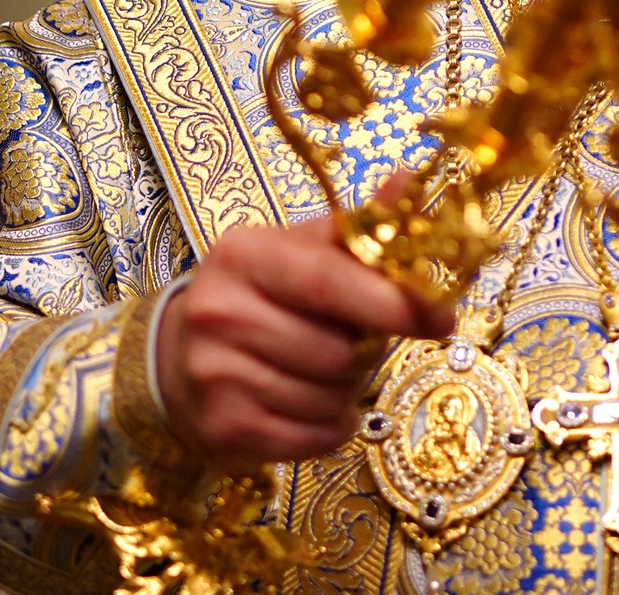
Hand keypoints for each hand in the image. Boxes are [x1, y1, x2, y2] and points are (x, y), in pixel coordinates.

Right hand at [155, 217, 451, 471]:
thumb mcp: (298, 250)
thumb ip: (356, 226)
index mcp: (246, 254)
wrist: (175, 356)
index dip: (393, 302)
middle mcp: (222, 311)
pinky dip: (331, 427)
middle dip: (366, 353)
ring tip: (328, 372)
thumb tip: (409, 180)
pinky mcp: (221, 427)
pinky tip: (317, 407)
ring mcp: (215, 373)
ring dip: (347, 391)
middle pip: (337, 350)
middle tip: (360, 343)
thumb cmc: (257, 295)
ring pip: (328, 397)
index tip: (442, 317)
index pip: (331, 282)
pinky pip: (311, 438)